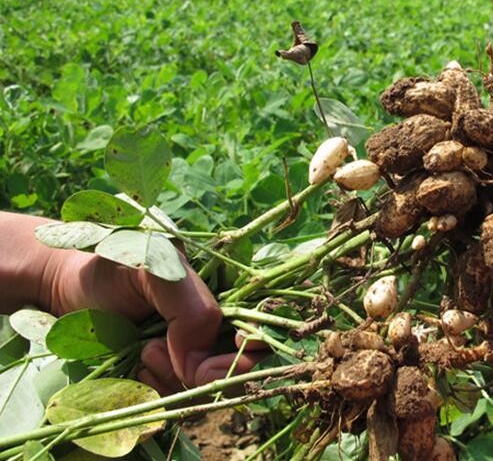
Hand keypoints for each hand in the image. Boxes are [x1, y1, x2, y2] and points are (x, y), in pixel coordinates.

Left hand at [41, 248, 260, 394]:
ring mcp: (189, 353)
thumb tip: (199, 361)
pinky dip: (154, 390)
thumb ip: (190, 307)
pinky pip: (173, 398)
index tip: (218, 357)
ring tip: (143, 351)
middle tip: (163, 355)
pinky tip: (136, 368)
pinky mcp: (163, 375)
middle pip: (236, 368)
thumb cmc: (112, 264)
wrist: (63, 284)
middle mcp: (213, 327)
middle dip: (207, 372)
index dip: (248, 352)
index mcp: (224, 296)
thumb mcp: (156, 269)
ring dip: (172, 378)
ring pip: (203, 387)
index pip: (259, 331)